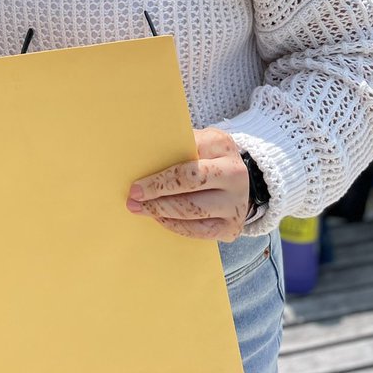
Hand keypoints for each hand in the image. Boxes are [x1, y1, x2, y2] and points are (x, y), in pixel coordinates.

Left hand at [125, 126, 249, 240]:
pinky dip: (175, 225)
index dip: (161, 174)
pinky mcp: (232, 228)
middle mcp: (235, 174)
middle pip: (191, 183)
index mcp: (222, 145)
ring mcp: (236, 203)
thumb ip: (175, 147)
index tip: (136, 181)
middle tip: (134, 196)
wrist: (239, 181)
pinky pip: (198, 230)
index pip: (188, 159)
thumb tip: (140, 158)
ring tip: (140, 209)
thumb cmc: (206, 157)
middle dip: (158, 191)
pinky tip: (160, 218)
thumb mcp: (196, 142)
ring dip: (161, 211)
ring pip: (193, 209)